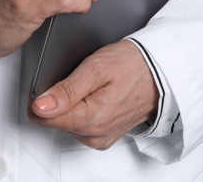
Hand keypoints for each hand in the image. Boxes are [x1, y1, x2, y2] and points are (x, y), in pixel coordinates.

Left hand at [27, 39, 157, 148]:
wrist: (161, 73)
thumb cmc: (132, 65)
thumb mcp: (95, 68)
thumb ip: (66, 91)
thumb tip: (40, 106)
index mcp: (91, 118)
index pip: (43, 117)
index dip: (40, 97)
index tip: (50, 81)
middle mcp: (95, 134)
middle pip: (54, 121)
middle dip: (57, 100)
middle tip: (76, 78)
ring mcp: (101, 137)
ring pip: (66, 124)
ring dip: (70, 105)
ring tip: (88, 85)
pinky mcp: (105, 137)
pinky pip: (80, 127)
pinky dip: (82, 111)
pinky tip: (93, 96)